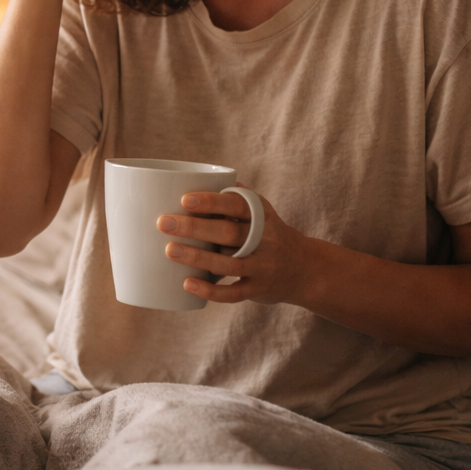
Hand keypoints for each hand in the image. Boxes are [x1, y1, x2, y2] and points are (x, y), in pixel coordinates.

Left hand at [156, 186, 318, 305]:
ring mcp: (263, 266)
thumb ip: (237, 198)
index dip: (213, 202)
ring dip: (198, 257)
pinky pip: (234, 292)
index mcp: (264, 215)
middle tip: (164, 223)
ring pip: (229, 262)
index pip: (239, 204)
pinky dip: (211, 291)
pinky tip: (188, 284)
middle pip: (229, 233)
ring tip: (170, 250)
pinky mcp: (258, 289)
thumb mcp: (263, 213)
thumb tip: (200, 177)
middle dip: (195, 227)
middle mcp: (266, 239)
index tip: (185, 199)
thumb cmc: (271, 235)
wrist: (306, 269)